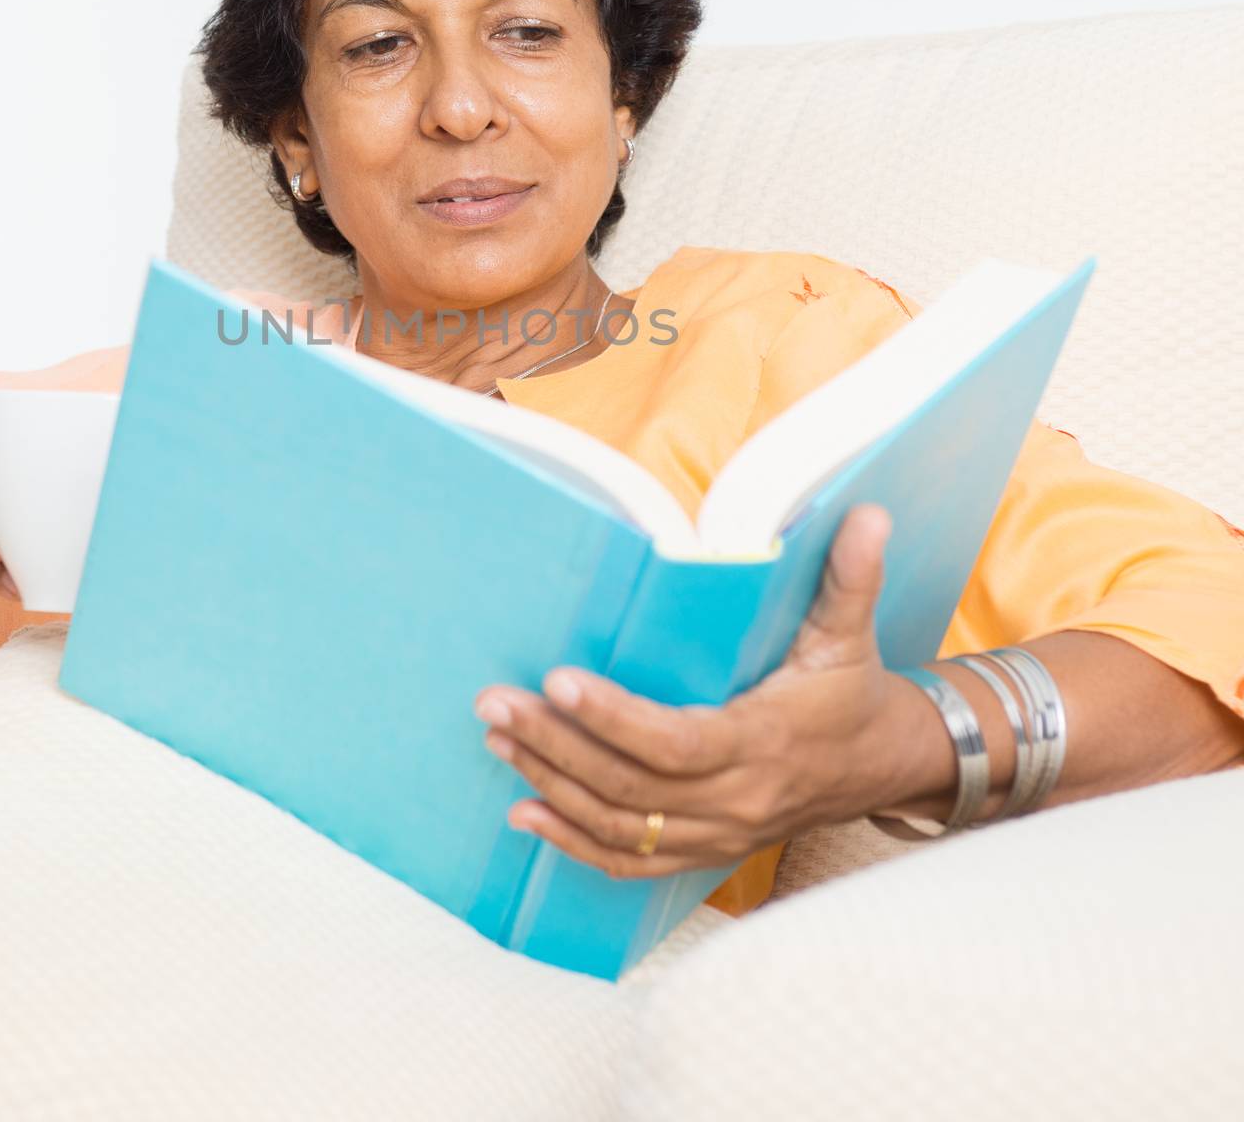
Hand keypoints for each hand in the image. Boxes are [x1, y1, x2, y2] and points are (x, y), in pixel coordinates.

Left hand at [472, 504, 944, 877]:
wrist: (884, 766)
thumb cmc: (854, 689)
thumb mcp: (852, 631)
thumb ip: (851, 574)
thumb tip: (869, 514)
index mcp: (762, 743)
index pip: (674, 742)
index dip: (612, 718)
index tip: (556, 680)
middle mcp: (735, 799)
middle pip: (629, 786)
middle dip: (553, 745)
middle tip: (494, 703)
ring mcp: (717, 833)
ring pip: (620, 826)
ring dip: (551, 786)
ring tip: (497, 740)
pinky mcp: (704, 849)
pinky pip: (630, 862)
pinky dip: (573, 842)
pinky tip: (523, 813)